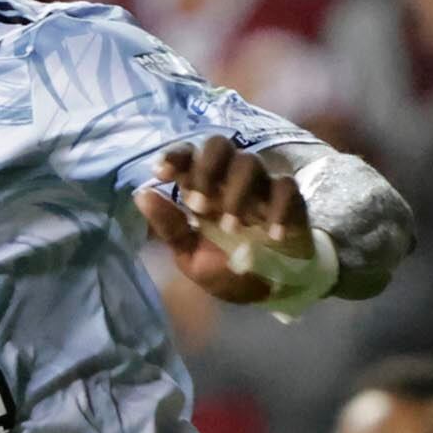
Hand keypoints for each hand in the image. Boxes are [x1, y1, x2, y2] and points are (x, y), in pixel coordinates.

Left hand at [136, 136, 316, 304]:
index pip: (187, 155)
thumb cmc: (228, 266)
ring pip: (250, 163)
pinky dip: (278, 209)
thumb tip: (141, 195)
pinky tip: (273, 234)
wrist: (273, 287)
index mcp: (202, 187)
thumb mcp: (192, 256)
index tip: (161, 172)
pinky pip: (286, 187)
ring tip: (232, 228)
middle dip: (206, 169)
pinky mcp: (292, 199)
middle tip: (199, 207)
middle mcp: (230, 178)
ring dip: (237, 193)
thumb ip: (171, 228)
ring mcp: (261, 186)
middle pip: (219, 145)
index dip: (174, 156)